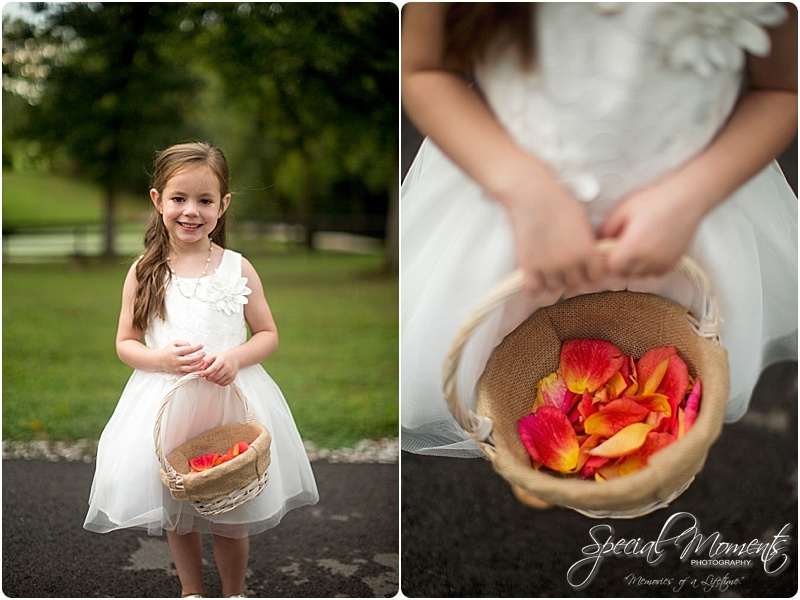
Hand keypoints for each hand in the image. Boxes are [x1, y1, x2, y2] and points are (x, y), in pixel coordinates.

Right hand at [161, 340, 204, 374]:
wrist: (159, 360)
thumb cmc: (168, 350)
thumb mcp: (174, 343)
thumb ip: (184, 343)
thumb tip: (191, 346)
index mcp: (175, 352)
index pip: (188, 350)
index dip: (196, 347)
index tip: (201, 345)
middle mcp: (176, 360)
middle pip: (191, 360)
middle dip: (199, 357)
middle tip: (204, 353)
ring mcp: (177, 367)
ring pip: (190, 368)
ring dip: (199, 365)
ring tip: (203, 361)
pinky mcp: (178, 372)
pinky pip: (188, 373)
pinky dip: (195, 371)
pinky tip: (199, 368)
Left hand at [198, 351, 239, 386]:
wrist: (235, 358)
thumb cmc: (223, 357)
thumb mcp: (214, 356)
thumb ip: (206, 362)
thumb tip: (200, 369)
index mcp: (222, 360)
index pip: (214, 368)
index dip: (206, 373)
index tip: (202, 374)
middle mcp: (227, 367)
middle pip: (215, 377)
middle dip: (208, 378)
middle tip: (207, 376)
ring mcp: (230, 373)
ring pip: (218, 381)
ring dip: (213, 380)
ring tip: (213, 376)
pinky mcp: (232, 378)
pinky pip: (223, 384)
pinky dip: (219, 382)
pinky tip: (218, 378)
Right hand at [496, 168, 602, 293]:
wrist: (532, 196)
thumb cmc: (559, 203)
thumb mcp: (583, 223)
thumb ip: (587, 245)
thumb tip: (589, 258)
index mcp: (586, 253)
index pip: (595, 279)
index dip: (590, 274)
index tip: (584, 269)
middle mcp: (569, 264)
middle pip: (575, 285)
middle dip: (572, 278)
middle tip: (564, 267)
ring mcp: (548, 267)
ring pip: (555, 289)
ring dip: (553, 281)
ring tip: (548, 269)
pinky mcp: (528, 267)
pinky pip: (533, 290)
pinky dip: (535, 286)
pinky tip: (535, 276)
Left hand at [599, 178, 704, 276]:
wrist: (687, 199)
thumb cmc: (655, 201)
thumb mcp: (623, 210)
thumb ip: (607, 230)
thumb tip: (600, 243)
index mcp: (634, 247)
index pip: (611, 267)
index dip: (605, 259)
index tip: (605, 249)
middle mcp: (649, 260)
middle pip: (623, 272)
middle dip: (617, 262)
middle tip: (619, 245)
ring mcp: (662, 264)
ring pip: (638, 275)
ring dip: (632, 265)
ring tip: (636, 245)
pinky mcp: (672, 264)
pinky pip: (652, 273)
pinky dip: (647, 266)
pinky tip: (648, 249)